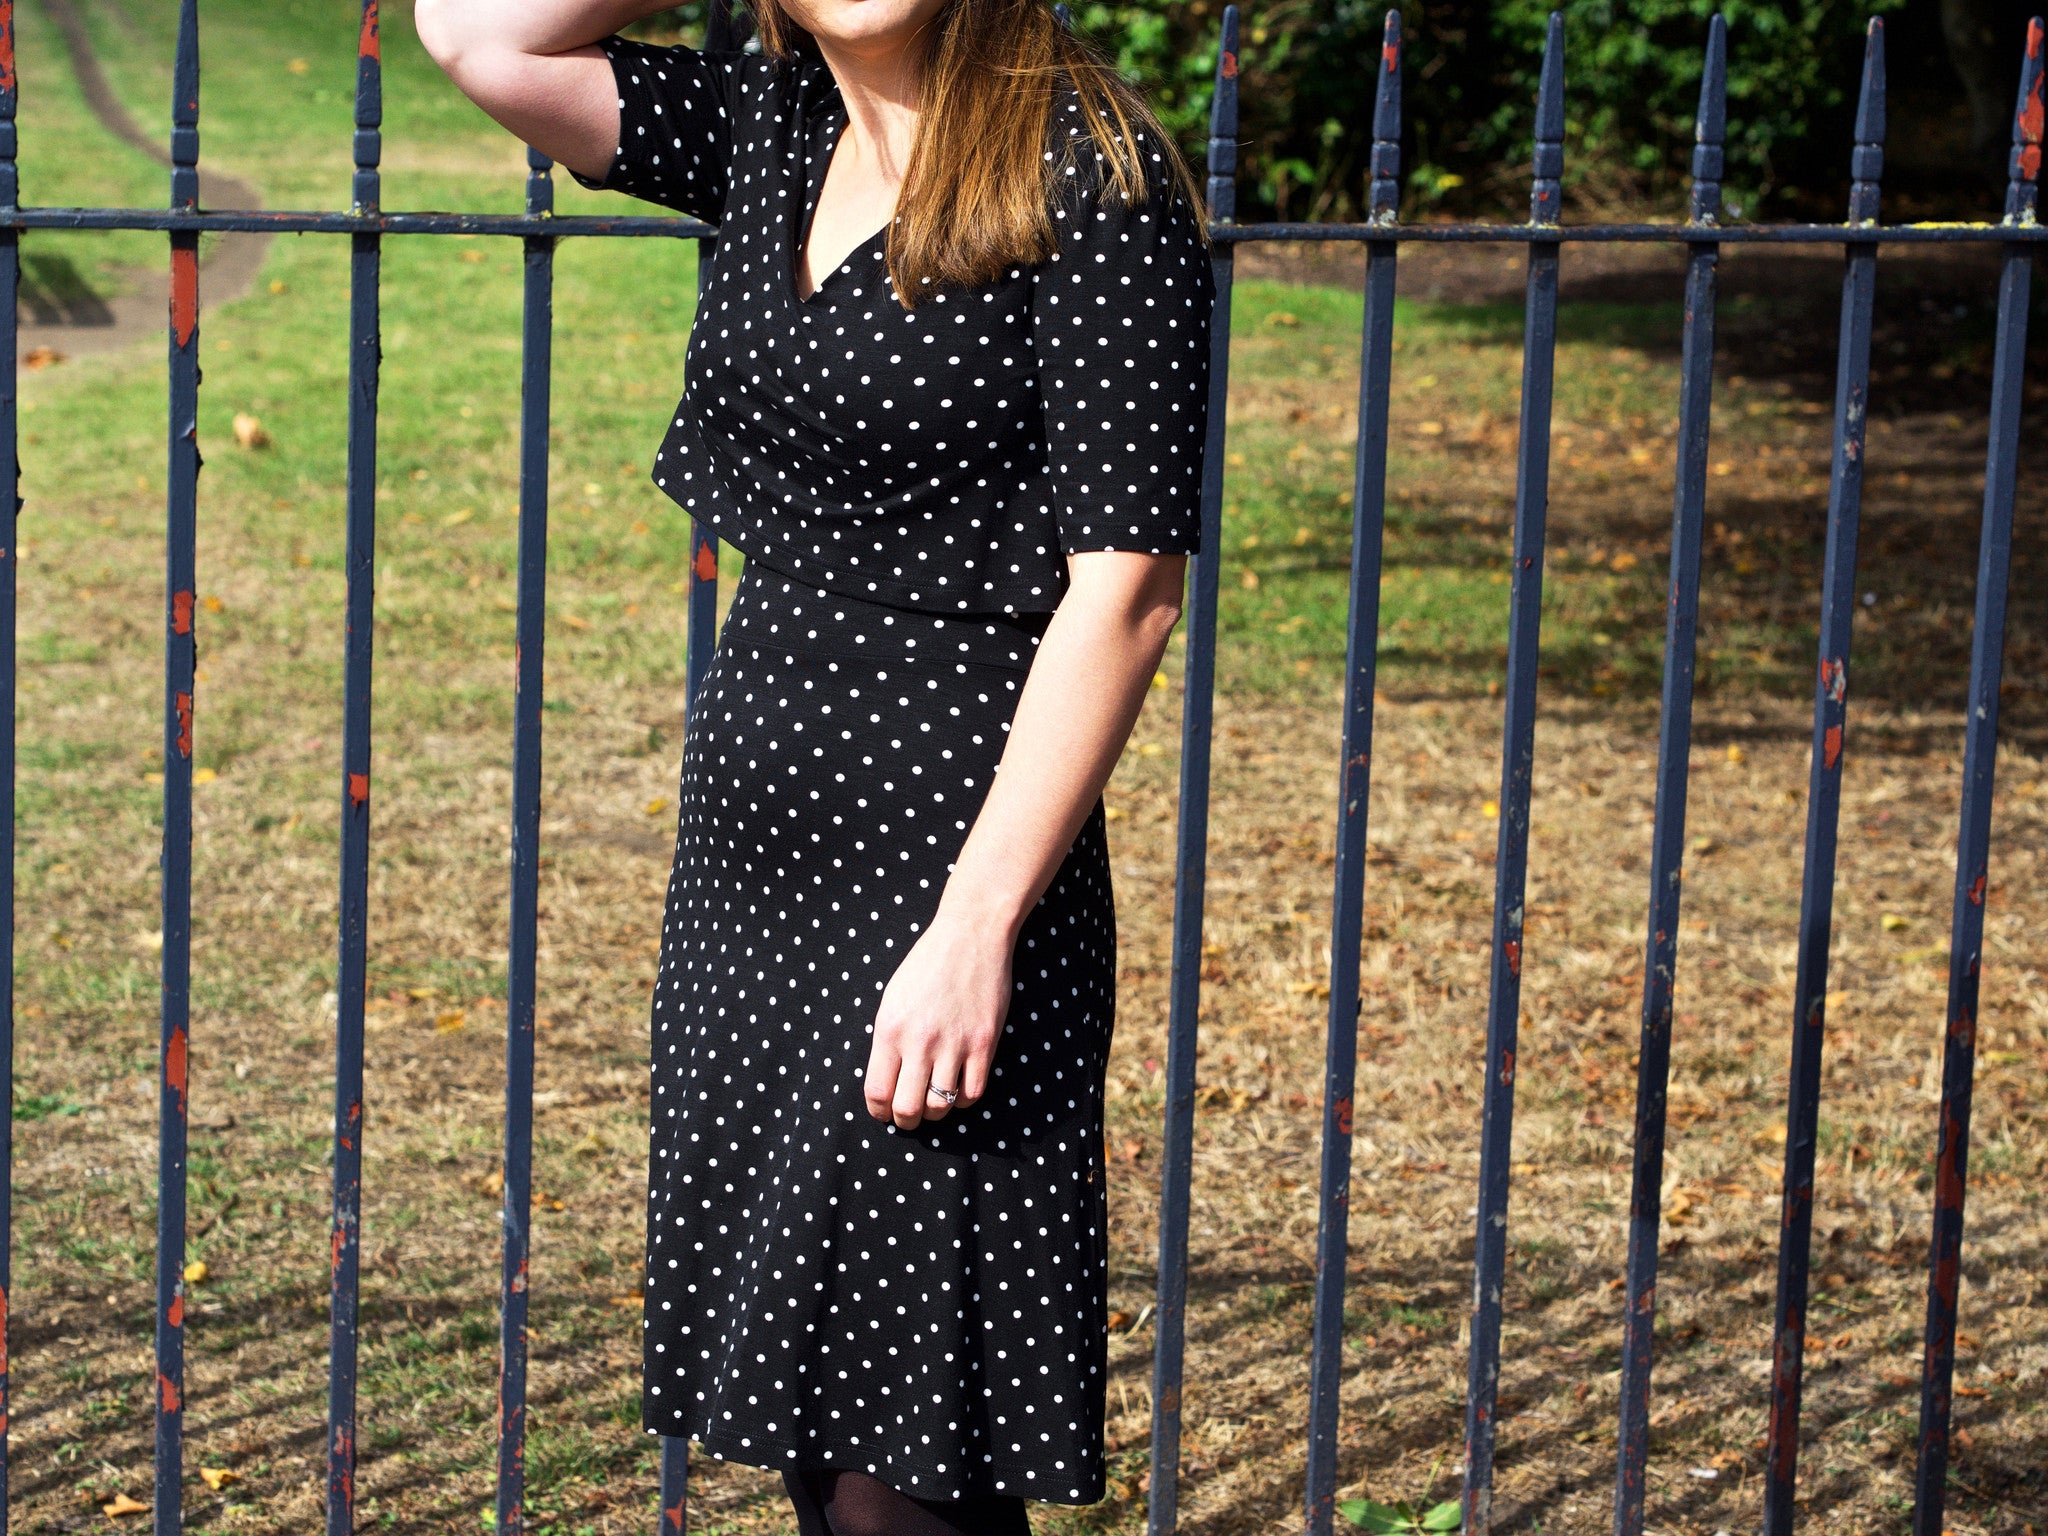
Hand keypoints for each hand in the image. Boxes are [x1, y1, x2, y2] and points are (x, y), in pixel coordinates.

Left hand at [864, 905, 1014, 1129]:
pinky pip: (973, 1093)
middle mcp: (919, 1042)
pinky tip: (958, 1087)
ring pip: (940, 1107)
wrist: (970, 936)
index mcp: (890, 1030)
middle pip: (907, 1109)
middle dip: (905, 1120)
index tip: (884, 1112)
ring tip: (934, 1101)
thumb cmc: (928, 964)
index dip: (879, 1112)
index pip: (877, 1093)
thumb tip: (888, 1081)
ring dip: (935, 1111)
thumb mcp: (893, 998)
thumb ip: (888, 1040)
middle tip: (909, 1115)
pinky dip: (963, 1099)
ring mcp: (954, 1045)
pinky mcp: (984, 1044)